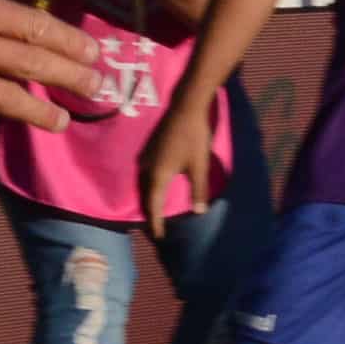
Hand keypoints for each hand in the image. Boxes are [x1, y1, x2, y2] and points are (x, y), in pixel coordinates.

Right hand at [140, 84, 218, 219]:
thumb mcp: (200, 166)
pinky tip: (158, 187)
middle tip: (156, 228)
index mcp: (157, 174)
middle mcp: (146, 168)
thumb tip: (198, 212)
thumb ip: (198, 190)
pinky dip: (150, 186)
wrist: (186, 107)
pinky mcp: (150, 149)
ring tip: (156, 212)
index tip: (159, 236)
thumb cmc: (194, 137)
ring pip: (144, 185)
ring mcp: (146, 157)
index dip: (155, 223)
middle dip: (150, 213)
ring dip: (149, 199)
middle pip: (145, 197)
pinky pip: (146, 174)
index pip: (153, 206)